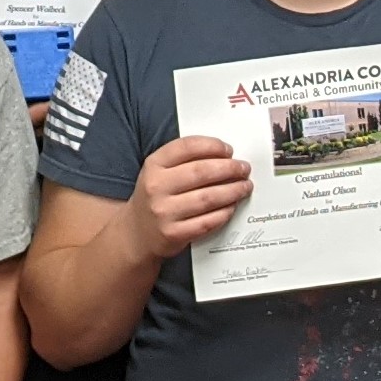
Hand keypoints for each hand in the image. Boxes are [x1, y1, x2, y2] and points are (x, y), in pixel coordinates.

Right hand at [127, 134, 252, 260]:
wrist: (136, 233)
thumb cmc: (155, 197)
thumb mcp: (159, 172)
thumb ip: (185, 160)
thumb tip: (224, 156)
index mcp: (153, 165)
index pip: (187, 147)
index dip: (212, 146)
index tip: (229, 150)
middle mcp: (156, 187)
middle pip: (201, 172)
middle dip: (229, 169)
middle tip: (244, 169)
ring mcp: (164, 212)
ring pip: (208, 198)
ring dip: (232, 191)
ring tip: (244, 186)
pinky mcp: (174, 233)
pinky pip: (207, 221)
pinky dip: (224, 213)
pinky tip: (232, 206)